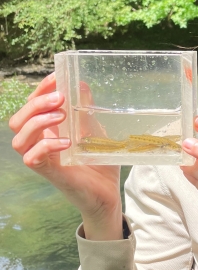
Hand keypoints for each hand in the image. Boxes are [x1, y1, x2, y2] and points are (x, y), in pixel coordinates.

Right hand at [9, 72, 122, 239]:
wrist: (108, 191)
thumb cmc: (99, 161)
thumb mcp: (95, 130)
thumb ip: (86, 110)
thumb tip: (82, 83)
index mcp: (49, 130)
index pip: (31, 106)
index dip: (39, 90)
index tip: (56, 77)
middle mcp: (40, 143)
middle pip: (18, 120)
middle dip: (36, 104)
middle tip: (61, 99)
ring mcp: (43, 159)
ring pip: (19, 139)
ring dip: (38, 122)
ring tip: (62, 115)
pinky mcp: (50, 174)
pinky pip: (33, 159)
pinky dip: (47, 146)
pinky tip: (66, 142)